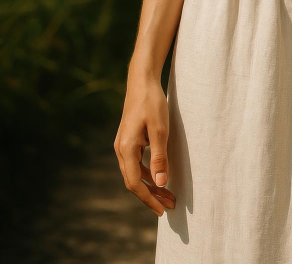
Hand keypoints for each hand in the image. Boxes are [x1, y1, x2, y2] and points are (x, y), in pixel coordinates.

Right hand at [114, 79, 176, 215]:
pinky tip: (160, 177)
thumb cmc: (152, 103)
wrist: (142, 82)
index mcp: (125, 149)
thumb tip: (161, 184)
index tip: (162, 210)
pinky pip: (136, 164)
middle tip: (171, 205)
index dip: (148, 199)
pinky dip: (148, 174)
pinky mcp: (129, 141)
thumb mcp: (160, 130)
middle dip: (151, 195)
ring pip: (135, 173)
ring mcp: (123, 145)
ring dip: (151, 185)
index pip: (134, 183)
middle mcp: (121, 149)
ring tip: (169, 195)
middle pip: (133, 181)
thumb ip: (159, 158)